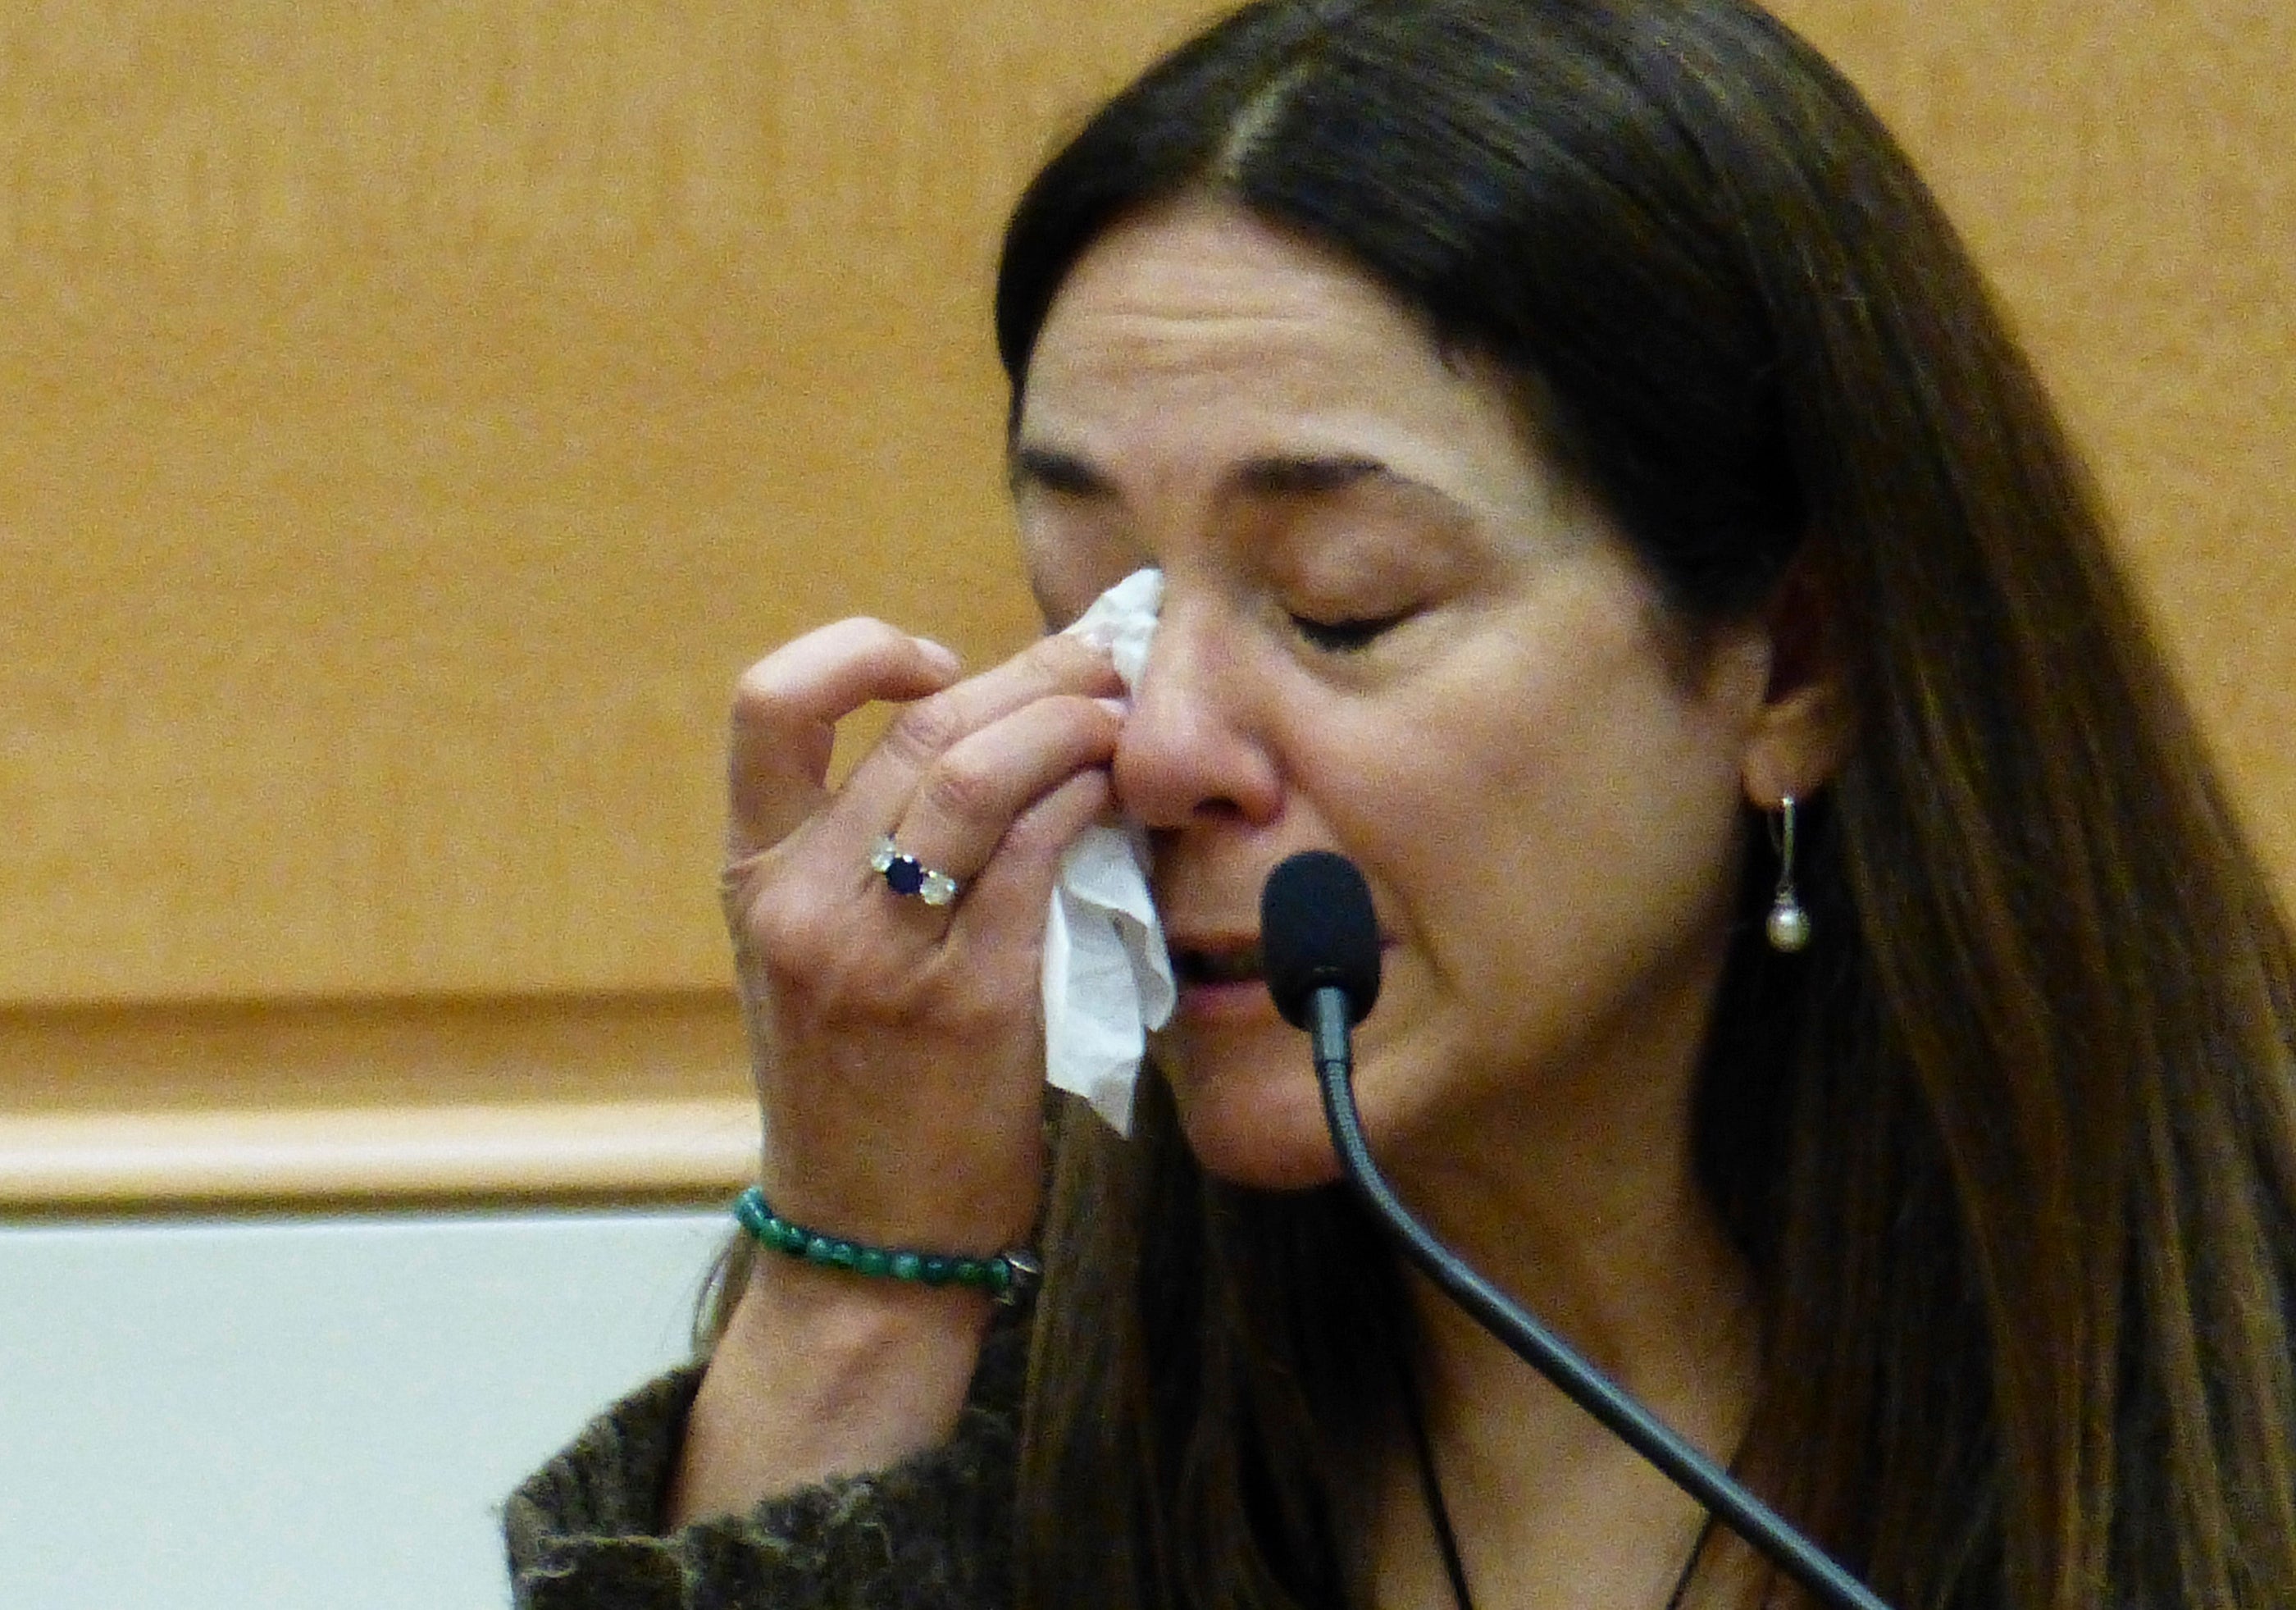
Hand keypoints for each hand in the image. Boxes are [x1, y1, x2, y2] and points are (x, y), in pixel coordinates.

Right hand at [720, 618, 1123, 1253]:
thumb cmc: (858, 1090)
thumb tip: (995, 730)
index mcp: (756, 880)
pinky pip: (1039, 855)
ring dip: (1071, 721)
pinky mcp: (971, 1000)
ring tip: (1120, 716)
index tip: (937, 663)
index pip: (769, 705)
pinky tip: (1119, 794)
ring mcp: (884, 953)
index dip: (857, 651)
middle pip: (919, 729)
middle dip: (1029, 674)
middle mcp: (805, 904)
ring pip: (981, 775)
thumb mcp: (814, 960)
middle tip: (1100, 661)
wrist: (867, 1242)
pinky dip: (1089, 800)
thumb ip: (865, 851)